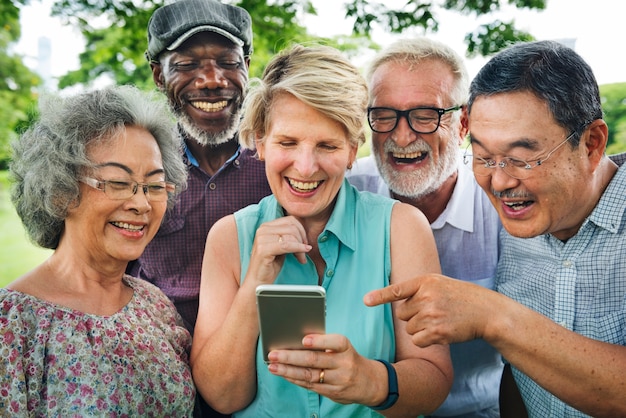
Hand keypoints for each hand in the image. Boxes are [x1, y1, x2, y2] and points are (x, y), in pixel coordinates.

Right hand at [245, 216, 311, 284]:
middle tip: (305, 252)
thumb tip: (304, 231)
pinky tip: (302, 256)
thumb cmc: (271, 264)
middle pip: (292, 227)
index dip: (302, 230)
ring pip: (291, 235)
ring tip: (301, 257)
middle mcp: (263, 229)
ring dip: (300, 247)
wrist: (258, 281)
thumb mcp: (281, 246)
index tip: (305, 242)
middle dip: (302, 239)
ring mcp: (261, 238)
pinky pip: (287, 245)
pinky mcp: (263, 249)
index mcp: (266, 226)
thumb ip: (289, 236)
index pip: (291, 220)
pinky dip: (298, 249)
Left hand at [266, 334, 382, 405]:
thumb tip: (296, 339)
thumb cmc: (349, 358)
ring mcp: (338, 381)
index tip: (303, 340)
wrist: (369, 383)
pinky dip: (294, 379)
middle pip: (314, 360)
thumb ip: (325, 344)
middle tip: (273, 354)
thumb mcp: (344, 348)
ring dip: (287, 370)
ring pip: (309, 375)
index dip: (319, 341)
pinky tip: (283, 374)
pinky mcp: (333, 393)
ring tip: (272, 366)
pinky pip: (310, 385)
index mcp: (346, 348)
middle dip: (290, 357)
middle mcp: (344, 364)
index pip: (335, 342)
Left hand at [364, 274, 495, 346]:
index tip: (365, 301)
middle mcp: (427, 297)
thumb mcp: (440, 284)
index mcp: (426, 281)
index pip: (398, 290)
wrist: (485, 311)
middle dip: (413, 316)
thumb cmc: (461, 297)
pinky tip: (440, 333)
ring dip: (420, 329)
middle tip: (434, 312)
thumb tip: (397, 306)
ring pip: (409, 329)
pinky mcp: (437, 332)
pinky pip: (417, 341)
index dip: (380, 296)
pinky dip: (425, 340)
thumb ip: (419, 290)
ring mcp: (432, 315)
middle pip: (402, 314)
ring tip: (440, 321)